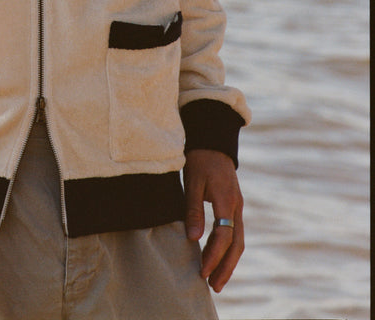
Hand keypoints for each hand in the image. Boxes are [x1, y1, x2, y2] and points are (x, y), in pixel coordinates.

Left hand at [183, 149, 243, 292]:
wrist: (212, 143)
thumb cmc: (199, 160)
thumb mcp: (192, 182)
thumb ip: (193, 209)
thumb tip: (193, 238)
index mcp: (226, 199)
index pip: (224, 234)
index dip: (213, 255)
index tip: (202, 271)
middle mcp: (236, 206)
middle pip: (236, 243)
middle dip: (226, 267)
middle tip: (214, 286)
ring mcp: (237, 207)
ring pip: (238, 241)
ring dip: (228, 262)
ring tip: (216, 280)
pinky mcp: (234, 207)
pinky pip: (235, 233)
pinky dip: (228, 249)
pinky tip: (217, 259)